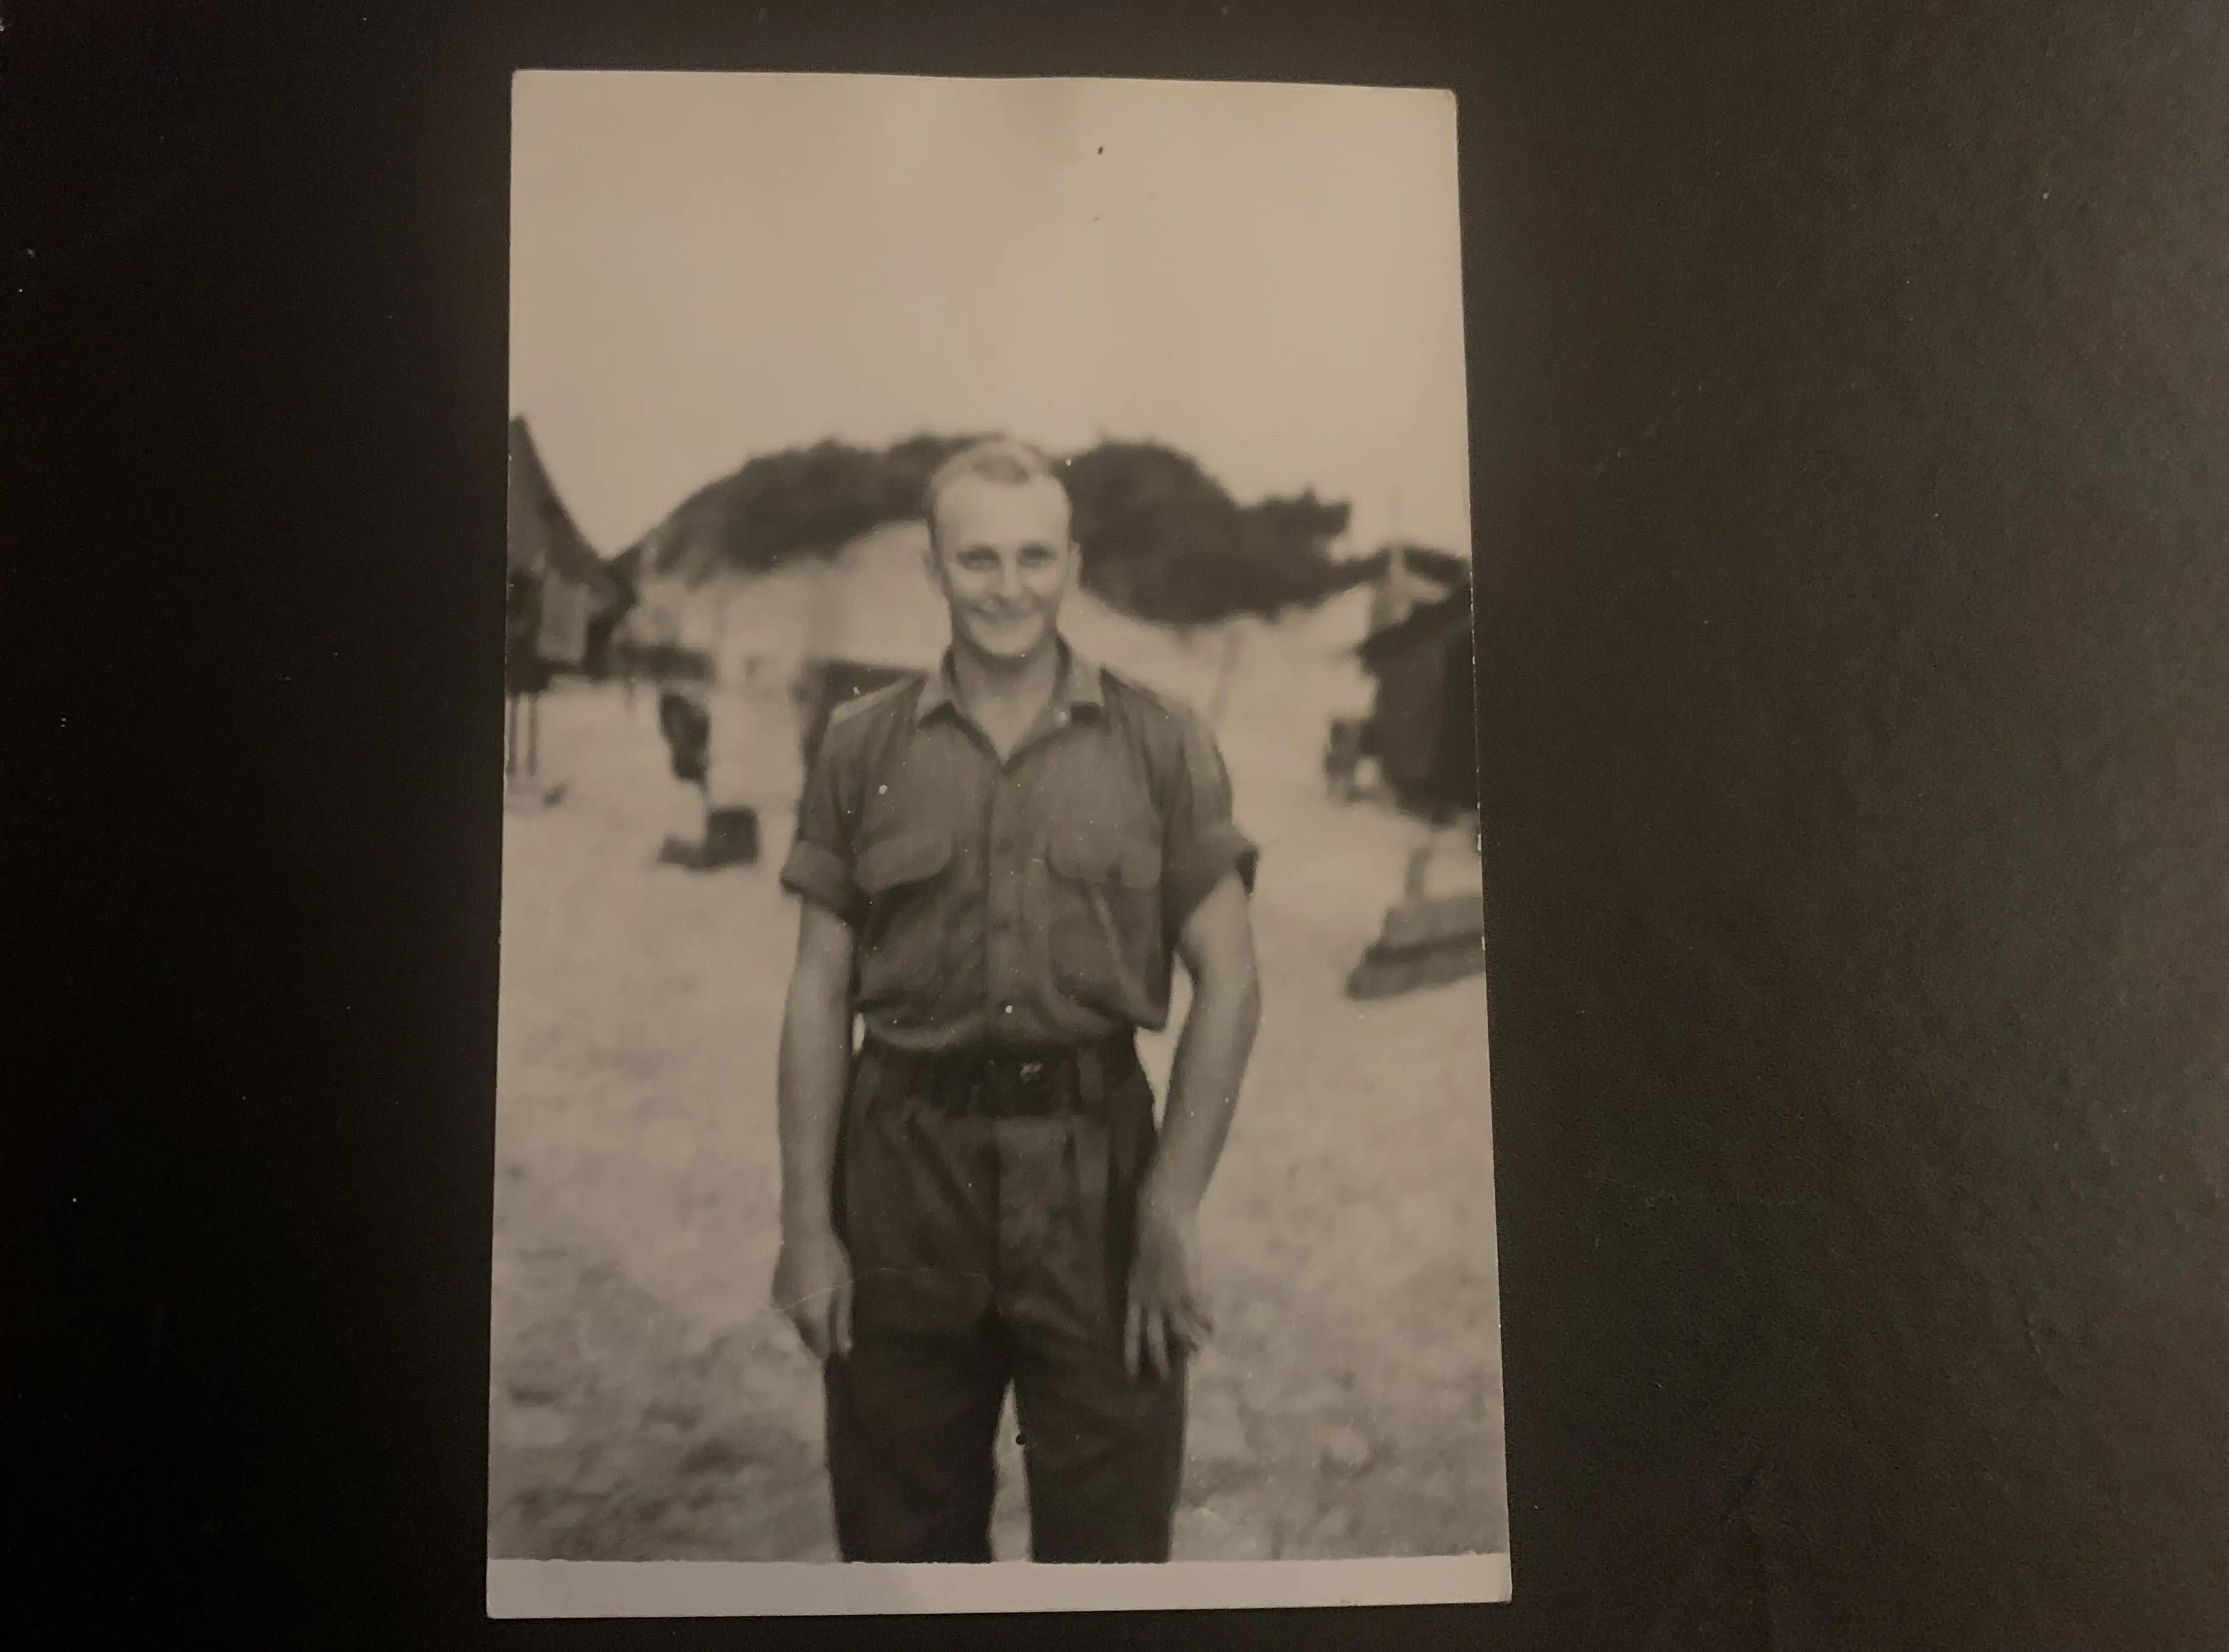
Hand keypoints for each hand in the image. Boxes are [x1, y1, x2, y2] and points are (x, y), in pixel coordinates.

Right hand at [772, 1226, 853, 1361]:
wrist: (801, 1230)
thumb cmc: (829, 1258)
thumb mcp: (843, 1289)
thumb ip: (842, 1322)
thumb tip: (844, 1352)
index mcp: (812, 1317)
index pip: (817, 1350)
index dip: (825, 1358)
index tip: (832, 1358)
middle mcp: (790, 1318)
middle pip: (801, 1342)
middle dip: (811, 1347)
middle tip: (823, 1346)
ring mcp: (778, 1307)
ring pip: (790, 1330)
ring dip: (800, 1333)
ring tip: (812, 1331)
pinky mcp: (772, 1297)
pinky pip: (784, 1317)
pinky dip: (792, 1319)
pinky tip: (800, 1313)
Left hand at [1123, 1189, 1212, 1381]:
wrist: (1162, 1219)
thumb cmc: (1149, 1237)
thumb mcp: (1141, 1267)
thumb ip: (1146, 1287)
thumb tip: (1154, 1304)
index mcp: (1134, 1294)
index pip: (1130, 1330)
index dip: (1131, 1352)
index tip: (1132, 1374)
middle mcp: (1151, 1302)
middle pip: (1154, 1339)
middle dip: (1159, 1360)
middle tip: (1163, 1378)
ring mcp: (1172, 1298)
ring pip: (1179, 1332)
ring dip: (1188, 1346)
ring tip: (1195, 1356)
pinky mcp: (1190, 1290)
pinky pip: (1199, 1315)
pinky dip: (1206, 1324)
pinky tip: (1211, 1330)